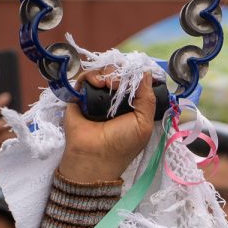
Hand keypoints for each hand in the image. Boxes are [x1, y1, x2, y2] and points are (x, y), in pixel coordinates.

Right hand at [59, 68, 155, 183]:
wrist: (95, 155)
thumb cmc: (123, 143)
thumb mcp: (143, 123)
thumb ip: (148, 97)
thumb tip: (146, 72)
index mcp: (131, 104)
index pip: (135, 80)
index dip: (137, 73)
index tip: (137, 72)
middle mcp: (114, 98)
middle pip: (119, 72)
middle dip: (122, 72)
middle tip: (120, 82)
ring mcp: (97, 96)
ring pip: (103, 71)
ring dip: (107, 72)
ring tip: (108, 83)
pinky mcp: (80, 95)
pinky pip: (85, 77)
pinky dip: (92, 75)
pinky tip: (97, 83)